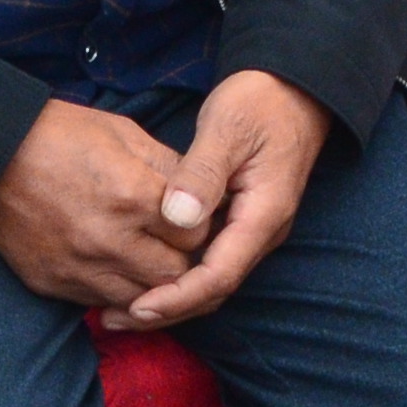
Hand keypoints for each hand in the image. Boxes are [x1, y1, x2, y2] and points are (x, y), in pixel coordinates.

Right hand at [0, 99, 208, 312]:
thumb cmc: (60, 135)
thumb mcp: (124, 133)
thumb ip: (168, 166)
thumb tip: (200, 193)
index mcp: (132, 195)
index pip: (195, 234)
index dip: (198, 225)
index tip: (190, 217)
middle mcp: (109, 240)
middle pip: (174, 275)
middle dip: (181, 259)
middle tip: (173, 243)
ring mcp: (79, 268)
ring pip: (142, 300)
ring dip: (150, 282)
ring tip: (147, 258)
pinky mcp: (55, 285)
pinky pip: (101, 303)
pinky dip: (115, 291)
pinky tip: (114, 267)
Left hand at [117, 71, 332, 330]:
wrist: (293, 88)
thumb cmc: (261, 101)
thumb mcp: (228, 127)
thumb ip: (203, 173)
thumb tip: (177, 219)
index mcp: (262, 215)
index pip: (219, 276)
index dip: (177, 298)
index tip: (137, 308)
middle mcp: (261, 233)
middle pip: (213, 290)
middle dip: (167, 310)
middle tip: (112, 318)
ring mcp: (251, 228)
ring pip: (210, 280)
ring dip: (169, 297)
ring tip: (120, 306)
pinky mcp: (238, 220)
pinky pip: (208, 260)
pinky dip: (176, 273)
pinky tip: (144, 270)